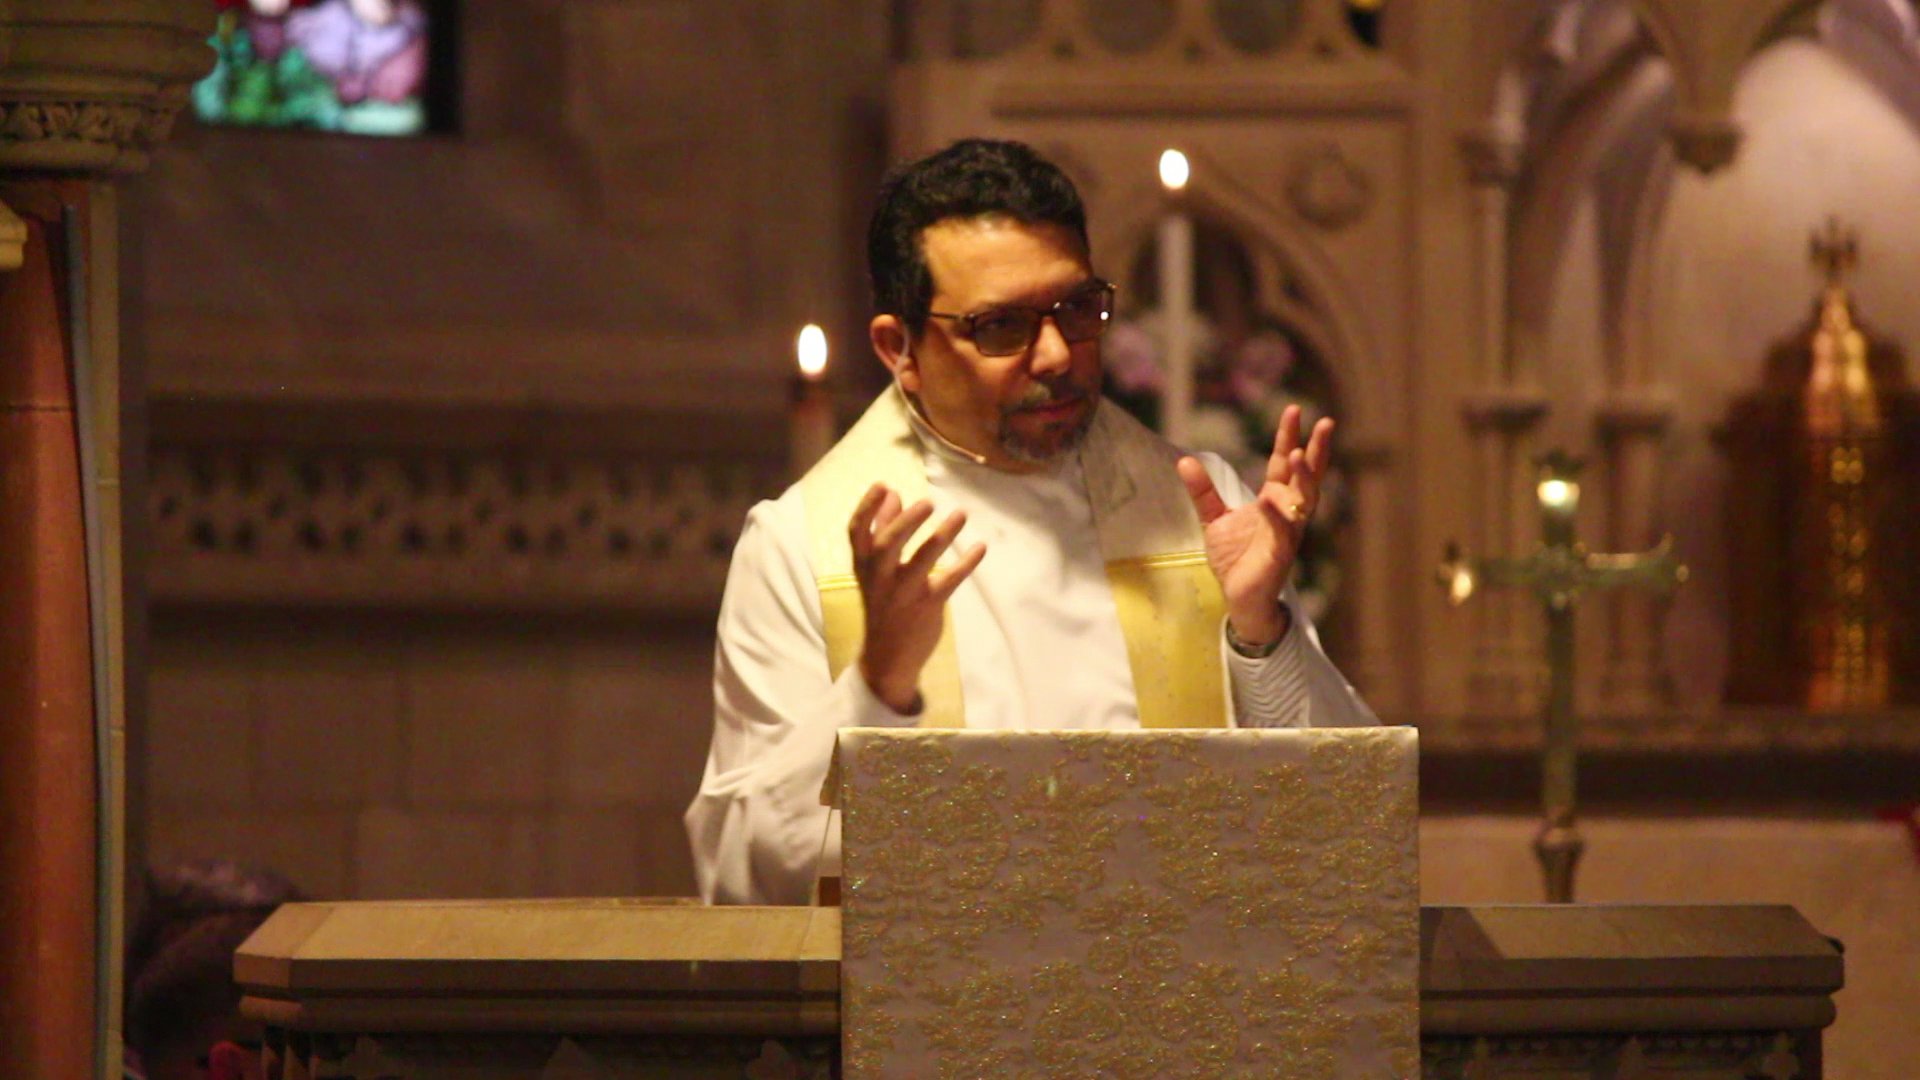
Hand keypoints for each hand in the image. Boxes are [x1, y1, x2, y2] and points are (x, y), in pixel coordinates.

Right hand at [848, 483, 986, 712]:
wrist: (887, 657)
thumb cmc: (883, 602)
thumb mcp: (874, 569)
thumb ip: (882, 530)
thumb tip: (892, 494)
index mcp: (864, 565)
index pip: (856, 532)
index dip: (867, 507)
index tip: (884, 485)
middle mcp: (880, 577)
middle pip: (888, 545)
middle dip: (907, 522)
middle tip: (928, 502)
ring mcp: (903, 593)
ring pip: (923, 561)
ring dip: (943, 535)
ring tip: (961, 514)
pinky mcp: (927, 607)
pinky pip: (949, 581)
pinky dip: (966, 563)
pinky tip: (981, 547)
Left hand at [1177, 404, 1333, 647]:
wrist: (1239, 597)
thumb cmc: (1235, 558)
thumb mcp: (1214, 518)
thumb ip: (1203, 491)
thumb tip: (1184, 460)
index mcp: (1274, 500)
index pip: (1284, 463)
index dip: (1289, 437)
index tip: (1295, 410)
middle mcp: (1287, 512)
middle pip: (1305, 475)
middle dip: (1315, 449)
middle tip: (1324, 422)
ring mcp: (1287, 532)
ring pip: (1302, 501)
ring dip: (1303, 478)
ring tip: (1300, 453)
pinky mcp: (1279, 554)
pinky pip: (1281, 532)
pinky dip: (1277, 517)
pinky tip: (1270, 501)